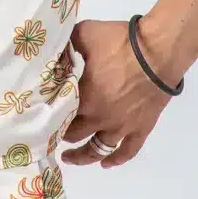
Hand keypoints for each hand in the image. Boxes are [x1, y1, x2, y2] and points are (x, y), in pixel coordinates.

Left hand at [60, 17, 172, 168]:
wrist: (157, 51)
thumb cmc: (119, 42)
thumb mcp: (84, 34)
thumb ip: (67, 46)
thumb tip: (54, 53)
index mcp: (82, 97)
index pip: (58, 115)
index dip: (48, 118)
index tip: (41, 118)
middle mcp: (99, 117)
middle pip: (74, 135)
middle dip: (61, 136)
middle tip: (52, 136)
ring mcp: (121, 126)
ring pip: (98, 150)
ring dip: (83, 157)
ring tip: (70, 158)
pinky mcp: (141, 127)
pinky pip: (127, 151)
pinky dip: (116, 160)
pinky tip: (107, 163)